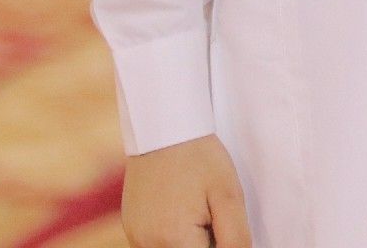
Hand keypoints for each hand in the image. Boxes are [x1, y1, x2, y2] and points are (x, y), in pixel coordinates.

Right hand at [121, 134, 249, 247]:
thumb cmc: (199, 158)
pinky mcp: (131, 229)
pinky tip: (183, 212)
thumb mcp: (229, 195)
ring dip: (190, 242)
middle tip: (213, 215)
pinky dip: (174, 238)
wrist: (164, 130)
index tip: (224, 225)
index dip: (222, 246)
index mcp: (174, 239)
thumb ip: (235, 237)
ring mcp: (136, 238)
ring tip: (199, 211)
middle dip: (206, 243)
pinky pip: (157, 245)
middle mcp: (148, 244)